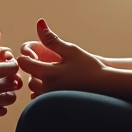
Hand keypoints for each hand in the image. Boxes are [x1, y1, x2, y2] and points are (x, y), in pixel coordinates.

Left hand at [16, 19, 131, 100]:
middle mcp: (48, 89)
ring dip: (40, 83)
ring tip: (55, 76)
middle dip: (35, 72)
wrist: (107, 86)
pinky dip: (45, 94)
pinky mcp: (58, 107)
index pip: (24, 64)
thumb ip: (51, 39)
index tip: (37, 55)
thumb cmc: (90, 66)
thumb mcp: (71, 50)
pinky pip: (43, 101)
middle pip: (29, 79)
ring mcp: (52, 100)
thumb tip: (39, 23)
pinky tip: (58, 87)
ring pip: (35, 91)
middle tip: (49, 65)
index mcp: (49, 74)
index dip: (27, 57)